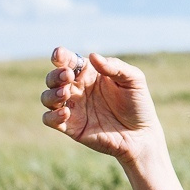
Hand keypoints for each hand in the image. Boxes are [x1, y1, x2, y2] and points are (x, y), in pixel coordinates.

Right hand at [41, 47, 164, 163]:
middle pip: (54, 78)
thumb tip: (93, 56)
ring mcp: (73, 108)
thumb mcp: (133, 80)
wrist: (142, 134)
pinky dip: (52, 115)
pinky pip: (49, 119)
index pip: (70, 62)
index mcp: (91, 74)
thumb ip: (115, 67)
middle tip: (68, 76)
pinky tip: (65, 112)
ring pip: (48, 97)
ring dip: (51, 94)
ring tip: (65, 93)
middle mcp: (78, 89)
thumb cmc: (139, 104)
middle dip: (55, 75)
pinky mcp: (71, 126)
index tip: (60, 55)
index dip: (61, 57)